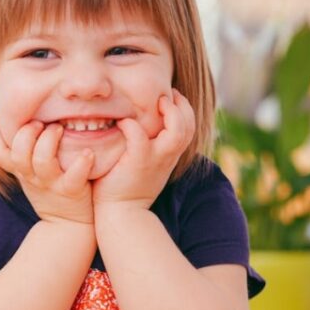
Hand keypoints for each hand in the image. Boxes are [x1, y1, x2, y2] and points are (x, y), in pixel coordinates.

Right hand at [0, 118, 94, 224]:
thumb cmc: (50, 190)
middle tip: (40, 122)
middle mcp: (32, 177)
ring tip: (59, 128)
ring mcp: (51, 184)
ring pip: (42, 161)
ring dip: (49, 140)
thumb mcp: (30, 174)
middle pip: (19, 154)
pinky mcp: (71, 191)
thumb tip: (18, 120)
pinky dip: (81, 163)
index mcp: (21, 171)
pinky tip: (88, 153)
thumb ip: (24, 152)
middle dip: (26, 133)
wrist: (68, 225)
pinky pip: (74, 177)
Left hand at [91, 90, 195, 209]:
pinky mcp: (138, 163)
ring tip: (157, 102)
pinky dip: (132, 126)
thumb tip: (139, 125)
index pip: (188, 127)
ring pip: (177, 131)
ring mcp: (155, 160)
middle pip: (189, 126)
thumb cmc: (126, 187)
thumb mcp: (144, 165)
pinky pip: (139, 137)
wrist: (121, 215)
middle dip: (182, 105)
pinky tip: (123, 122)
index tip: (171, 97)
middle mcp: (167, 156)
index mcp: (169, 155)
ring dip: (170, 112)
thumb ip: (148, 147)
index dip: (184, 109)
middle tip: (167, 94)